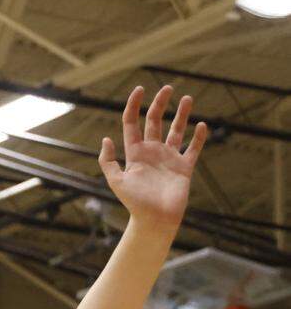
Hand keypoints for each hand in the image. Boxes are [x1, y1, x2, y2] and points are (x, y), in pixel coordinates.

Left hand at [99, 85, 207, 229]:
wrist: (155, 219)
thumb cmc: (134, 203)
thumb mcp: (116, 181)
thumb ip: (108, 161)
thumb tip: (106, 138)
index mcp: (134, 153)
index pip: (132, 123)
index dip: (134, 106)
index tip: (140, 89)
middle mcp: (152, 152)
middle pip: (155, 122)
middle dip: (160, 104)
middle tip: (167, 88)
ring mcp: (169, 158)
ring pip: (176, 131)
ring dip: (181, 115)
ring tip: (187, 98)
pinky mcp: (184, 167)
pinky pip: (193, 148)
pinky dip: (198, 137)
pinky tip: (202, 124)